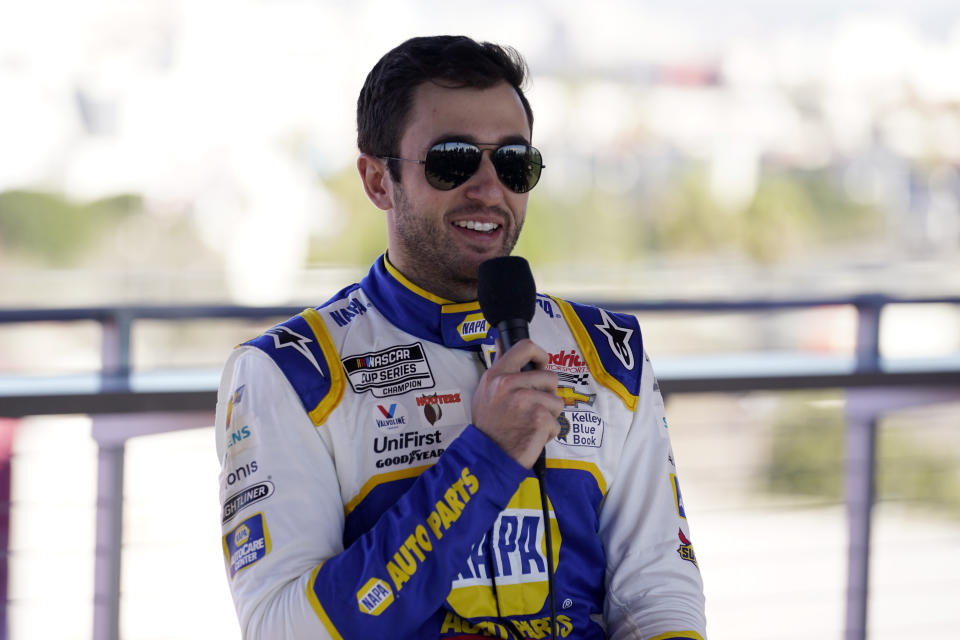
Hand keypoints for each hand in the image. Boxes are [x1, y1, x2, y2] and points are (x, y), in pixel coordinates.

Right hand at [471, 339, 562, 468]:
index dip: (540, 355)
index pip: (526, 346)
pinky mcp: (540, 419)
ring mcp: (527, 401)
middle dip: (548, 394)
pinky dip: (548, 433)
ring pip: (557, 401)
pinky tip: (532, 436)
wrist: (489, 456)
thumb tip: (501, 342)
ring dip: (549, 415)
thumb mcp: (485, 390)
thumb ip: (498, 366)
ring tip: (530, 423)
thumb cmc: (488, 425)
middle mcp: (511, 384)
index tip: (540, 367)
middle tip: (533, 407)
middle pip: (550, 377)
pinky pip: (557, 423)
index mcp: (498, 374)